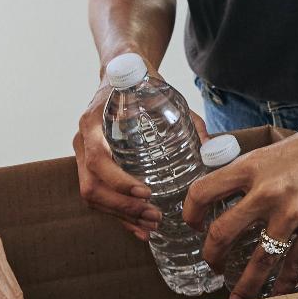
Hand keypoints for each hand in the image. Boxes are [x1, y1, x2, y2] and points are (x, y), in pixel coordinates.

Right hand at [72, 82, 207, 239]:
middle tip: (155, 216)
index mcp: (93, 122)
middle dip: (123, 207)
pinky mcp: (90, 166)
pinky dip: (117, 215)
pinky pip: (97, 197)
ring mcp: (83, 154)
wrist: (120, 71)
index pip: (98, 160)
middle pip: (91, 186)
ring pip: (92, 196)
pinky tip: (138, 227)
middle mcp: (83, 140)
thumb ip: (189, 123)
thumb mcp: (166, 96)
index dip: (120, 181)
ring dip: (120, 215)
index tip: (146, 192)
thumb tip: (214, 151)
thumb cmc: (141, 84)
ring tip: (151, 225)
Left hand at [184, 115, 297, 298]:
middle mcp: (268, 190)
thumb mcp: (276, 147)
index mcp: (252, 166)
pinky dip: (285, 282)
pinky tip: (277, 295)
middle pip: (224, 232)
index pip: (204, 191)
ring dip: (245, 283)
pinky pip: (296, 261)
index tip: (192, 223)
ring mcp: (295, 211)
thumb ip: (255, 170)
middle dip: (212, 254)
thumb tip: (231, 186)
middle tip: (212, 264)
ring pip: (260, 258)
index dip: (190, 211)